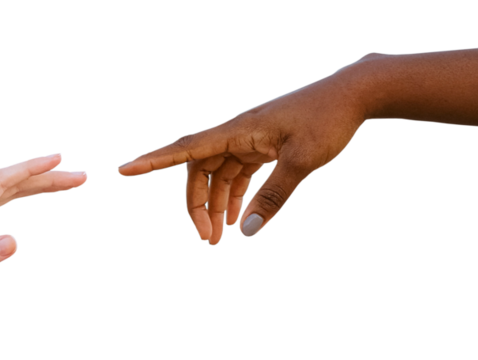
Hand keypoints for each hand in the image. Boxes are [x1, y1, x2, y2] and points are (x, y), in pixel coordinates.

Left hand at [0, 152, 87, 299]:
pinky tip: (26, 190)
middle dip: (47, 175)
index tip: (60, 160)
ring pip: (4, 186)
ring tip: (66, 181)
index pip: (2, 181)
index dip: (32, 168)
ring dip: (36, 181)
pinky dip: (18, 188)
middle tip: (82, 176)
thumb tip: (18, 241)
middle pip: (10, 180)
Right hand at [116, 60, 369, 243]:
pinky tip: (239, 217)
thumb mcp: (302, 161)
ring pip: (217, 174)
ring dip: (216, 203)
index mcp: (236, 130)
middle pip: (199, 170)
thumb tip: (245, 231)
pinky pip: (238, 172)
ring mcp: (248, 139)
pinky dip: (235, 194)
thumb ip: (272, 197)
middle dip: (197, 205)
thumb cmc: (327, 120)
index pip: (185, 149)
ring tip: (221, 236)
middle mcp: (235, 133)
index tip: (124, 169)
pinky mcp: (262, 145)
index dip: (153, 161)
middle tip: (207, 240)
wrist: (353, 94)